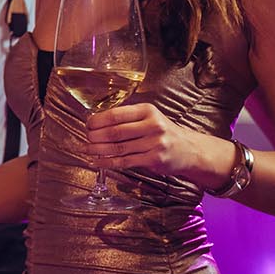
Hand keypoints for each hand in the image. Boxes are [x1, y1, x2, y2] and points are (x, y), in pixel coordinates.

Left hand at [85, 102, 217, 180]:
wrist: (189, 149)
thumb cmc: (162, 132)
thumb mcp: (149, 117)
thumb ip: (127, 118)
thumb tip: (95, 122)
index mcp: (147, 111)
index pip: (116, 114)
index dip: (98, 120)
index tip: (88, 124)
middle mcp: (153, 126)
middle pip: (115, 132)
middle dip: (95, 136)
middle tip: (86, 138)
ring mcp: (154, 144)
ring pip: (118, 148)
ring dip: (98, 150)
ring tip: (86, 149)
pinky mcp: (154, 160)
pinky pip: (124, 161)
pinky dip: (107, 162)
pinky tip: (96, 162)